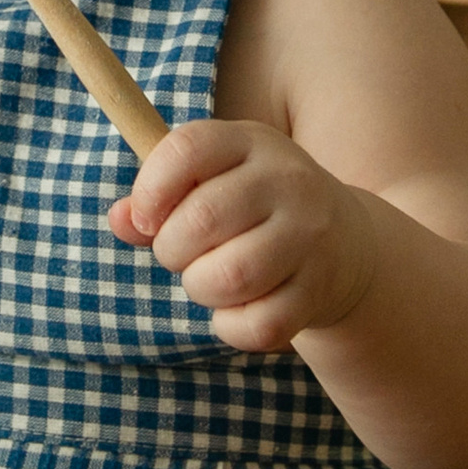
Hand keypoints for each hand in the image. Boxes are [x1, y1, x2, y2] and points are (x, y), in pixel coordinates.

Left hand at [109, 118, 377, 354]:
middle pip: (201, 220)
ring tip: (210, 279)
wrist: (346, 242)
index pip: (186, 149)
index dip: (150, 190)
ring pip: (229, 277)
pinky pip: (258, 324)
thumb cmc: (252, 209)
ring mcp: (309, 235)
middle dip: (171, 250)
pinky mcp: (320, 288)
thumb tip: (121, 220)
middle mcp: (287, 180)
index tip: (147, 218)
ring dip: (201, 289)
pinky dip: (232, 327)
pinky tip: (238, 309)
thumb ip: (158, 197)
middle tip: (185, 254)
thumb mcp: (211, 182)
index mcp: (250, 141)